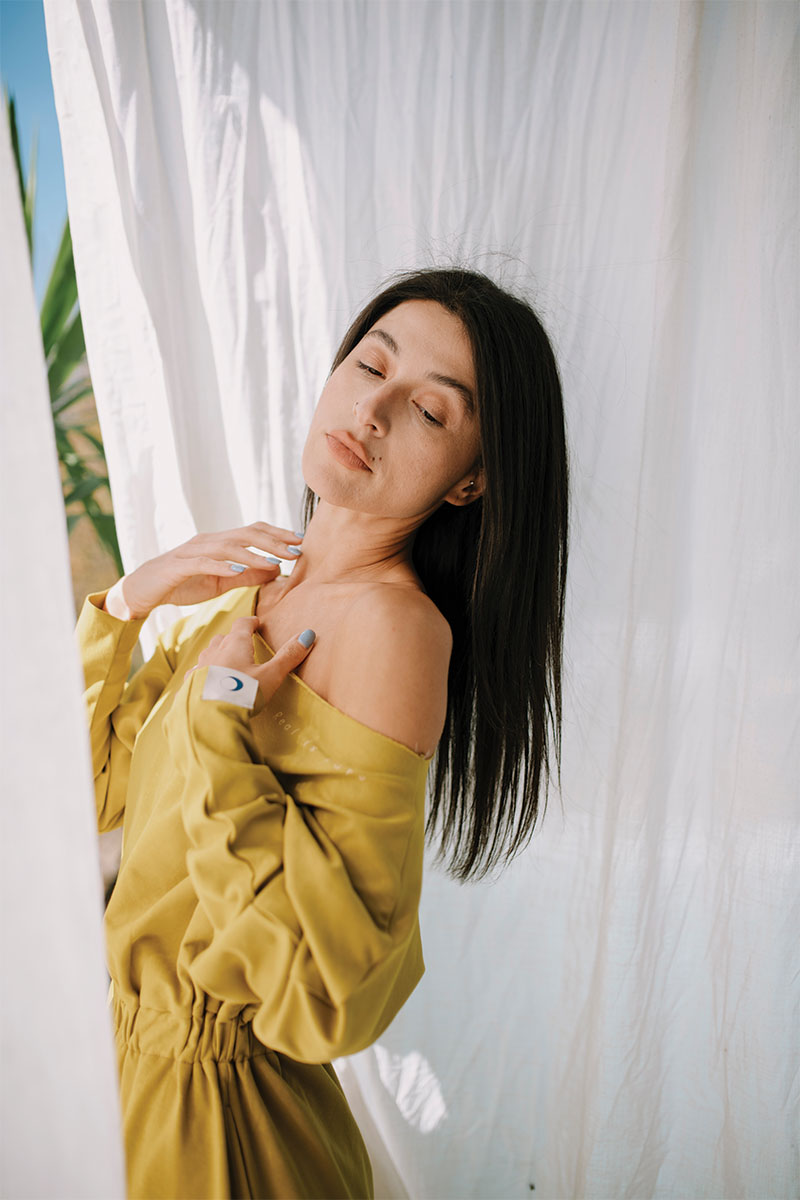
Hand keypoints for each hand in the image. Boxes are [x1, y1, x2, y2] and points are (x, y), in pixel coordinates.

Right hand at [103, 522, 303, 618]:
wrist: (142, 591)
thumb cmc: (182, 584)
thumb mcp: (221, 582)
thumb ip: (247, 576)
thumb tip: (276, 571)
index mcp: (219, 543)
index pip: (253, 531)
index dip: (277, 534)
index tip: (301, 542)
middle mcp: (208, 541)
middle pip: (246, 534)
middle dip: (274, 541)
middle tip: (297, 550)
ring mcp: (193, 551)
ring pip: (228, 546)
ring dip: (255, 553)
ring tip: (275, 561)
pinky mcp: (179, 565)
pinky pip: (204, 562)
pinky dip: (223, 564)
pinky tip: (241, 569)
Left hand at [184, 617, 315, 706]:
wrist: (211, 716)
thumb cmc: (243, 693)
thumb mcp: (271, 675)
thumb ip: (288, 656)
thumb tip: (308, 634)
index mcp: (235, 644)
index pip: (242, 624)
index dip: (251, 622)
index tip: (256, 623)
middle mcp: (215, 651)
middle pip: (224, 637)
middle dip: (234, 638)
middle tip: (243, 643)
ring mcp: (201, 667)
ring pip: (209, 652)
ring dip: (218, 653)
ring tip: (226, 659)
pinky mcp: (191, 683)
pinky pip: (197, 671)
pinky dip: (204, 671)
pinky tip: (206, 678)